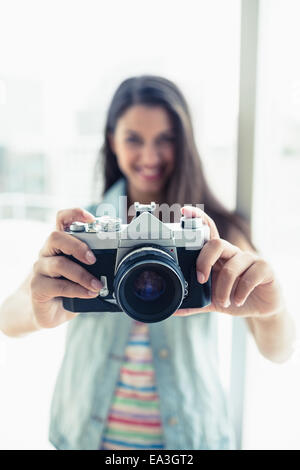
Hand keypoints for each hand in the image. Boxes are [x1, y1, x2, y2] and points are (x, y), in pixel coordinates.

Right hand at [30, 208, 102, 328]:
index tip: (91, 219)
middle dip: (77, 246)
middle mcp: (47, 253)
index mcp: (60, 244)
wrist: (49, 313)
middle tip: (93, 259)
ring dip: (82, 275)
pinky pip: (57, 285)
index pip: (61, 220)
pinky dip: (77, 289)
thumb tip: (120, 264)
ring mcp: (40, 269)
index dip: (74, 214)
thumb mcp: (83, 272)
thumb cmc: (69, 288)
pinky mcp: (37, 287)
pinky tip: (88, 294)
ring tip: (97, 285)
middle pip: (55, 237)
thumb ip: (95, 265)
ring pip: (58, 264)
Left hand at [175, 206, 284, 317]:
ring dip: (223, 289)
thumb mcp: (211, 302)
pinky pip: (249, 276)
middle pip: (216, 244)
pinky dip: (240, 292)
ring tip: (224, 302)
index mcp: (218, 256)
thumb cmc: (234, 297)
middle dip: (204, 262)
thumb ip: (194, 303)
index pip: (209, 231)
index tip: (185, 211)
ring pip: (231, 267)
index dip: (199, 218)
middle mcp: (233, 253)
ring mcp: (250, 259)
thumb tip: (173, 310)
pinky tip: (238, 300)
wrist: (260, 310)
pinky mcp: (265, 269)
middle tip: (201, 280)